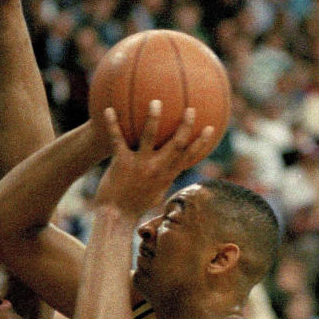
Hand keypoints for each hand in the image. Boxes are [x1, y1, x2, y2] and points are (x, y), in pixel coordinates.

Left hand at [98, 101, 215, 216]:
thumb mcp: (156, 193)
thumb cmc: (135, 205)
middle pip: (176, 144)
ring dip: (153, 119)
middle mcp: (157, 169)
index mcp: (167, 175)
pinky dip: (112, 124)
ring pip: (149, 137)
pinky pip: (117, 139)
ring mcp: (140, 165)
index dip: (200, 143)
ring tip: (156, 102)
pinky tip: (109, 109)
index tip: (209, 128)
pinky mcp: (121, 163)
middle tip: (190, 109)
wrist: (116, 216)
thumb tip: (172, 170)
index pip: (188, 156)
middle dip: (185, 126)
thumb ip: (164, 178)